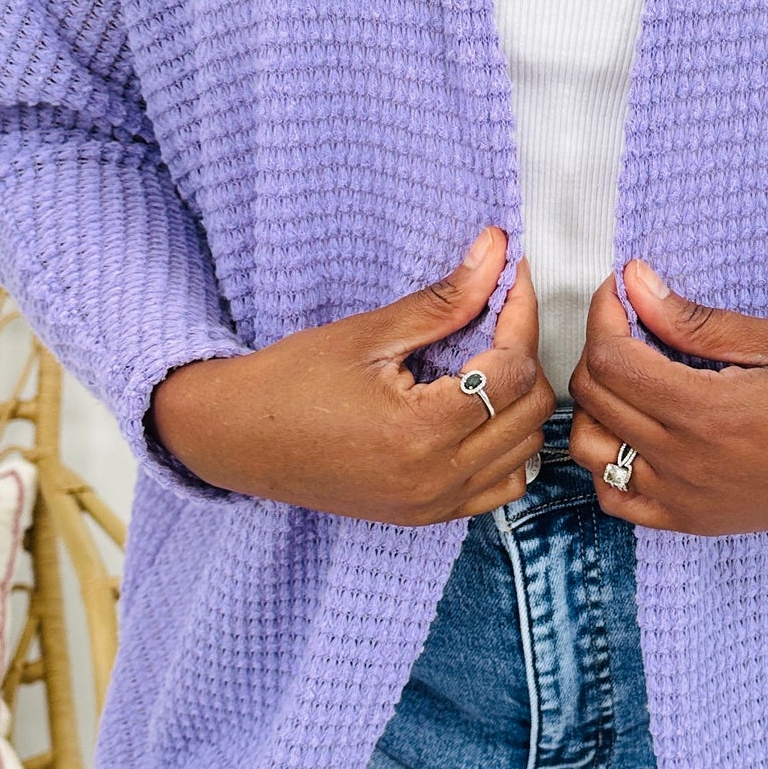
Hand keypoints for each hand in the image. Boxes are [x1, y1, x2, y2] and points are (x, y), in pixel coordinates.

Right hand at [149, 229, 556, 521]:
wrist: (236, 439)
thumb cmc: (291, 380)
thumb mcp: (370, 334)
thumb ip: (444, 299)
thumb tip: (496, 252)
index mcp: (421, 432)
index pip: (513, 370)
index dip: (519, 316)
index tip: (512, 278)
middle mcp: (436, 479)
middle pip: (531, 413)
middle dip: (524, 355)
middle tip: (500, 314)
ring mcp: (433, 505)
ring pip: (525, 453)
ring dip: (519, 403)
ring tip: (489, 361)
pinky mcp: (426, 516)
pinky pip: (500, 487)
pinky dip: (505, 448)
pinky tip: (479, 413)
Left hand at [567, 260, 767, 533]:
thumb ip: (695, 319)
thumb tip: (635, 281)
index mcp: (708, 412)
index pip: (611, 358)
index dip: (604, 313)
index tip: (622, 291)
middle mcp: (686, 462)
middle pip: (593, 396)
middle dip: (600, 347)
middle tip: (632, 324)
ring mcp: (684, 499)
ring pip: (589, 448)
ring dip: (597, 404)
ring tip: (634, 377)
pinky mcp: (691, 522)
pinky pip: (614, 497)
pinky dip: (608, 461)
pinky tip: (637, 432)